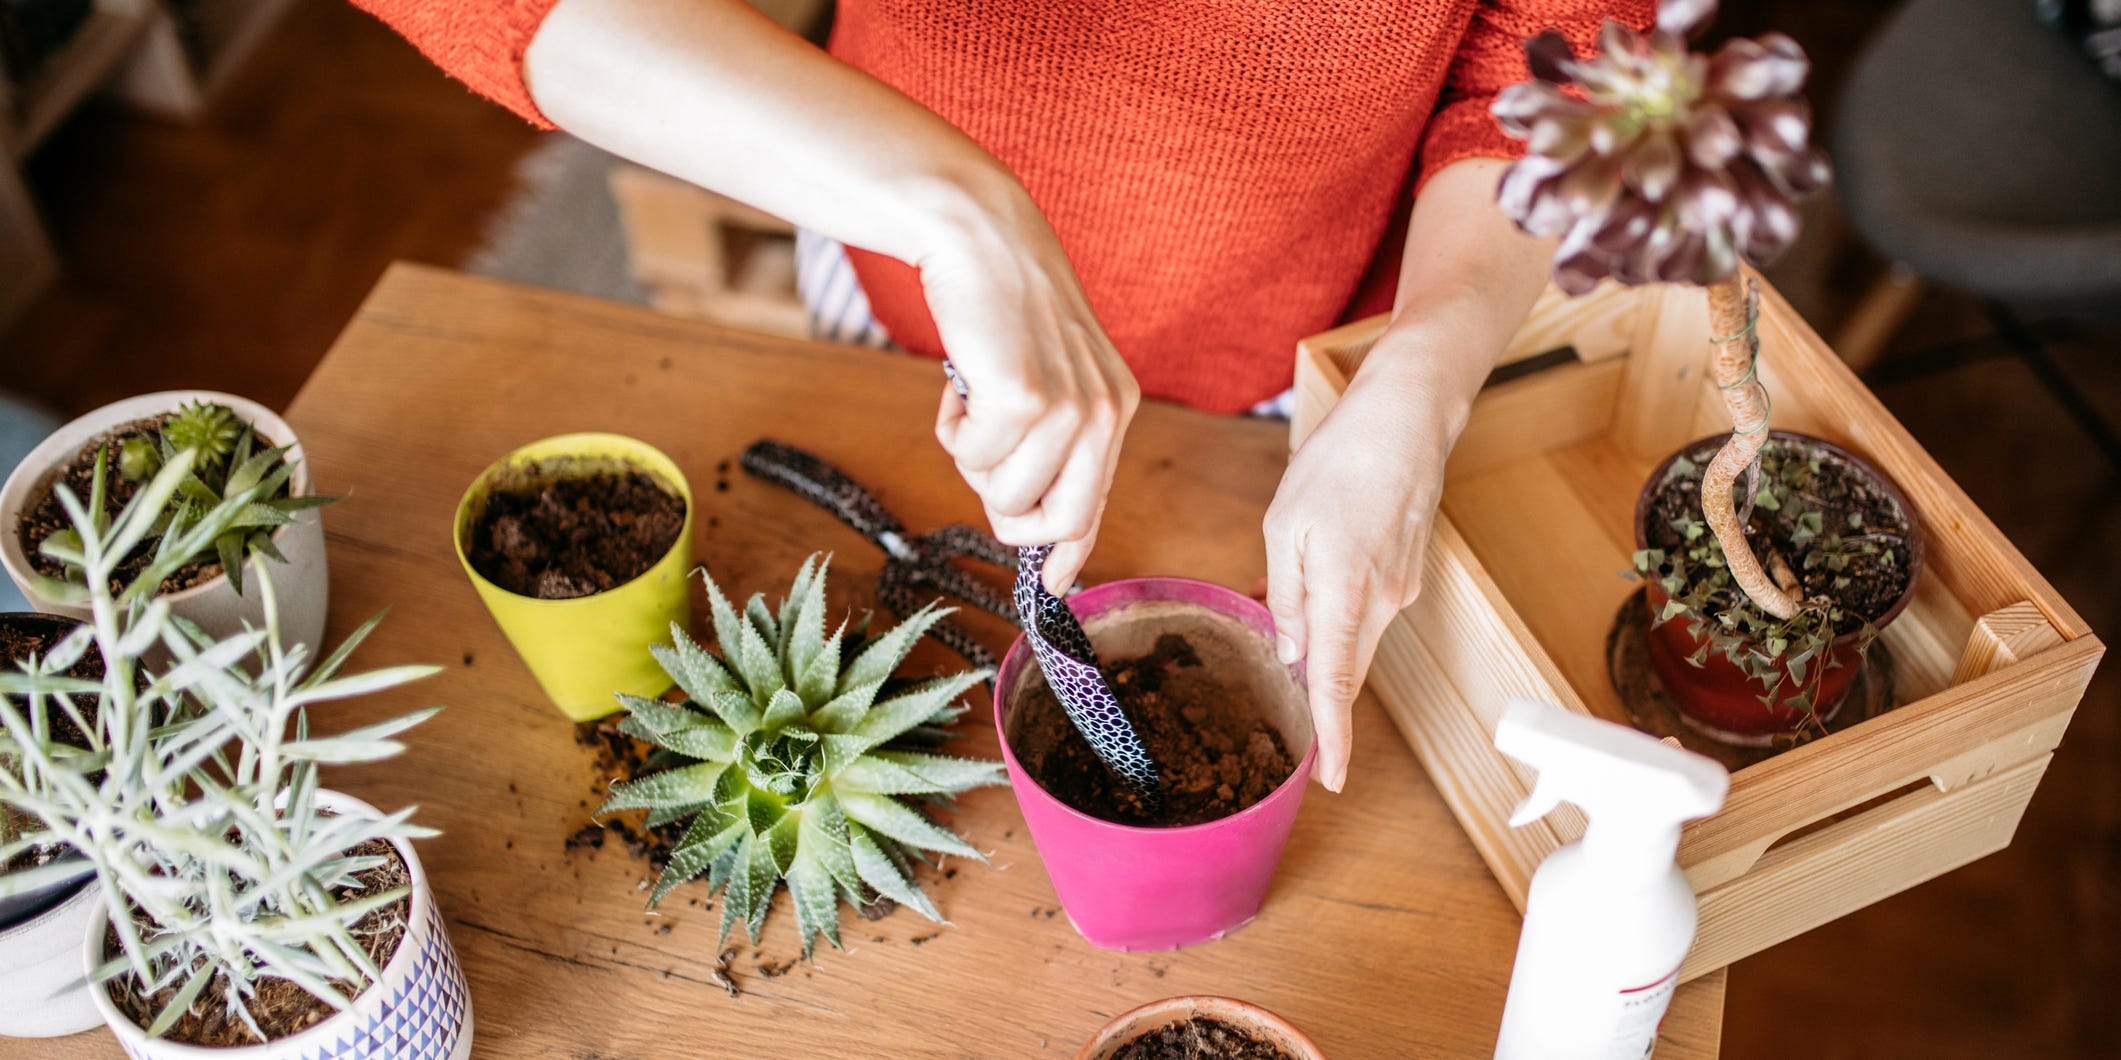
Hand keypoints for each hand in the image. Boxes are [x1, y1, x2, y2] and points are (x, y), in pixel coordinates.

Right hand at [922, 188, 1138, 593]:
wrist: (980, 237)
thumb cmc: (1002, 307)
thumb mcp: (1050, 375)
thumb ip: (1053, 441)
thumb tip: (1037, 528)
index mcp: (1117, 408)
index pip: (1098, 504)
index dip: (1071, 551)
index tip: (1053, 584)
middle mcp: (1104, 413)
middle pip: (1059, 522)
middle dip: (1009, 517)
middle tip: (981, 466)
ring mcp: (1067, 408)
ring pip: (1006, 497)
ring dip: (971, 461)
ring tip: (971, 403)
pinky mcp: (1023, 400)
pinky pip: (972, 461)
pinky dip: (951, 431)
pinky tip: (958, 385)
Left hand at [1262, 347, 1459, 791]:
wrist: (1406, 417)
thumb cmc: (1339, 462)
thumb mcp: (1285, 525)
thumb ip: (1288, 595)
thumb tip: (1294, 652)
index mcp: (1346, 593)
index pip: (1337, 685)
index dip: (1334, 738)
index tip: (1331, 780)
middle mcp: (1383, 601)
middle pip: (1349, 670)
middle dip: (1321, 696)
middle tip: (1291, 712)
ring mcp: (1402, 587)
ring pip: (1355, 636)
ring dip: (1322, 636)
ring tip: (1283, 592)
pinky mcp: (1408, 571)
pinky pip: (1366, 607)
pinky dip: (1339, 605)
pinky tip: (1316, 569)